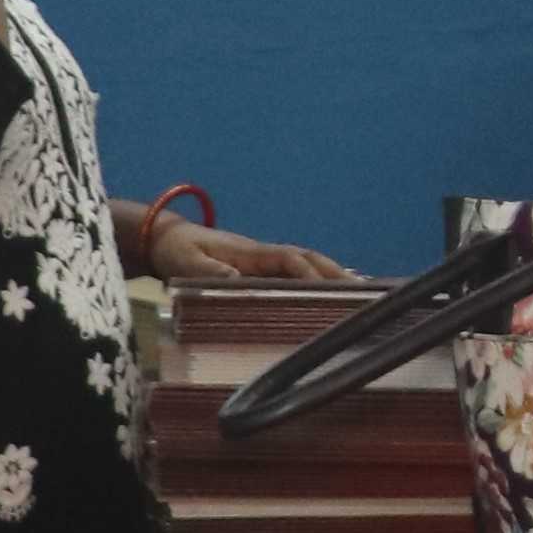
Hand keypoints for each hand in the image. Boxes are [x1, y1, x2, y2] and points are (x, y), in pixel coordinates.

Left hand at [160, 222, 359, 285]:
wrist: (166, 238)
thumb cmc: (176, 251)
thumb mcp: (186, 263)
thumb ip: (209, 272)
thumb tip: (237, 280)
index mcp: (250, 252)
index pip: (290, 260)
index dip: (309, 275)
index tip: (328, 293)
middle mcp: (263, 254)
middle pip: (309, 259)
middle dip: (337, 274)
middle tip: (366, 292)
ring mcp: (264, 260)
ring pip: (308, 265)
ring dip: (335, 277)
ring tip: (363, 294)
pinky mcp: (261, 269)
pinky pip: (297, 273)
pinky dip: (320, 281)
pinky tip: (336, 293)